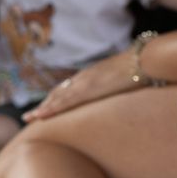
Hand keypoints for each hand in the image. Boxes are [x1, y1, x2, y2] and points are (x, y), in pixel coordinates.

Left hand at [21, 54, 137, 122]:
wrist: (147, 59)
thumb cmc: (142, 69)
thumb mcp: (126, 79)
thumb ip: (119, 85)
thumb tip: (124, 93)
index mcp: (92, 75)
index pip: (69, 88)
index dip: (55, 99)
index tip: (45, 108)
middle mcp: (84, 77)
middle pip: (58, 93)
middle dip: (44, 105)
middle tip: (30, 117)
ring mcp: (86, 82)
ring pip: (58, 97)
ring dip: (43, 109)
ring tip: (30, 119)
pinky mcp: (89, 89)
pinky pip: (66, 101)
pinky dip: (52, 109)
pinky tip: (42, 115)